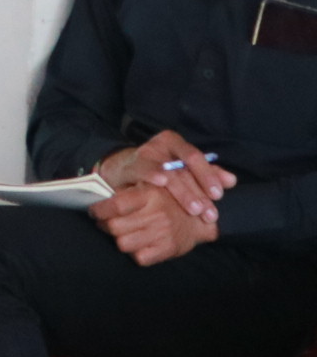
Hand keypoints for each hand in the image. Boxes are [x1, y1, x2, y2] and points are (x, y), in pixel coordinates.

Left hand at [91, 181, 217, 265]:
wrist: (200, 216)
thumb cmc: (166, 199)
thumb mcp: (148, 186)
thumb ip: (126, 191)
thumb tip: (97, 197)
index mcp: (149, 194)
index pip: (115, 205)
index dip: (99, 210)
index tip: (93, 211)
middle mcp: (156, 214)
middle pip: (114, 226)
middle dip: (104, 225)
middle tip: (103, 222)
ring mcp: (163, 233)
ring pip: (123, 244)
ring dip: (118, 239)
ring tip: (119, 233)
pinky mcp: (168, 249)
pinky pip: (140, 258)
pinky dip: (134, 253)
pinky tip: (136, 244)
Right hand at [96, 129, 232, 223]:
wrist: (125, 170)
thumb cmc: (161, 170)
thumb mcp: (184, 169)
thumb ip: (208, 173)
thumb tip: (231, 180)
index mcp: (175, 143)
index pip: (195, 157)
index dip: (208, 175)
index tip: (218, 195)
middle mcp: (160, 145)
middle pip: (183, 168)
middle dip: (198, 192)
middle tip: (209, 212)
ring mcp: (144, 154)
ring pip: (167, 172)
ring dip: (183, 192)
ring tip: (194, 209)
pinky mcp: (130, 165)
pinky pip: (142, 170)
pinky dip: (152, 174)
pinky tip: (161, 182)